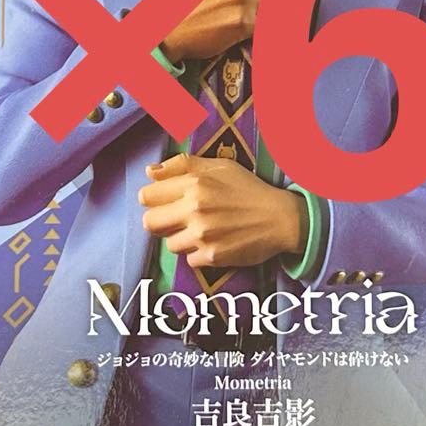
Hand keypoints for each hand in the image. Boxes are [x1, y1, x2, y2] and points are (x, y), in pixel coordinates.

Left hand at [138, 153, 306, 269]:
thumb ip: (182, 165)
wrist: (280, 218)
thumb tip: (150, 172)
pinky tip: (213, 243)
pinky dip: (198, 254)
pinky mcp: (212, 257)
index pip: (146, 196)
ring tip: (201, 231)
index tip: (166, 201)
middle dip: (160, 221)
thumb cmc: (248, 189)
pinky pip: (189, 260)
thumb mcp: (218, 166)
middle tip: (177, 219)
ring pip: (169, 244)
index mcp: (194, 184)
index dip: (154, 199)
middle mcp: (195, 209)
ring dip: (181, 239)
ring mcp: (203, 235)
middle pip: (149, 223)